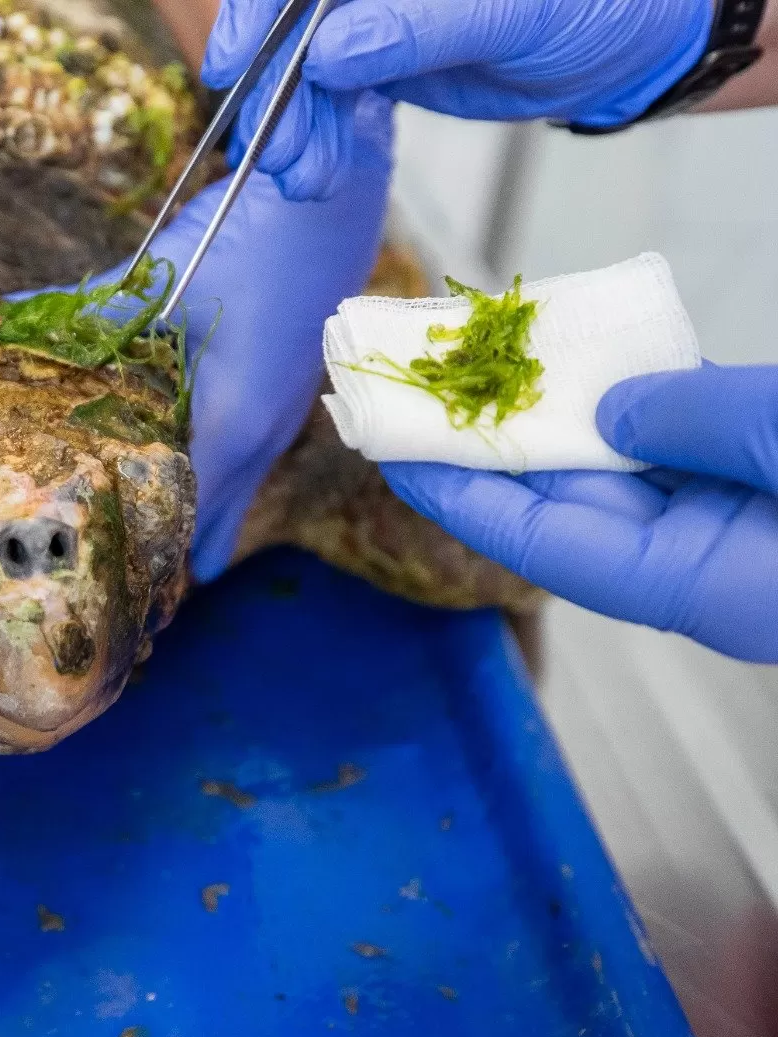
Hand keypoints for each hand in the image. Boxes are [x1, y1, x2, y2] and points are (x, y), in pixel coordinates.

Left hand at [94, 92, 393, 578]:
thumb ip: (86, 314)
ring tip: (170, 563)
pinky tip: (202, 483)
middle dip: (173, 550)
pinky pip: (252, 457)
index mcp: (231, 421)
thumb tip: (11, 324)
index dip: (145, 551)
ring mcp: (283, 413)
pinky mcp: (289, 388)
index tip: (109, 585)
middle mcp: (263, 432)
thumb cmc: (252, 234)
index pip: (182, 513)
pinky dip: (223, 478)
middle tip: (135, 592)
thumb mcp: (160, 281)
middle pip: (214, 517)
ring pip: (237, 488)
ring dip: (204, 517)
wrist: (337, 189)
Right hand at [201, 0, 710, 199]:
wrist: (632, 46)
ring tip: (304, 177)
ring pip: (303, 65)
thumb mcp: (511, 14)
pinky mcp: (383, 50)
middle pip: (290, 22)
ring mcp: (374, 10)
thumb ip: (419, 27)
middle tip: (278, 153)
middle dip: (276, 89)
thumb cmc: (595, 5)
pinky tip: (320, 170)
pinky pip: (330, 94)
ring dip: (295, 126)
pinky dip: (320, 136)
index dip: (254, 12)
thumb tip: (330, 54)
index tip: (232, 66)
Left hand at [383, 363, 777, 662]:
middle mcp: (702, 571)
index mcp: (699, 588)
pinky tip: (592, 355)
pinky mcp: (766, 494)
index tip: (389, 445)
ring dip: (557, 416)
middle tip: (427, 381)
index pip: (534, 543)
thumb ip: (697, 425)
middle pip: (563, 504)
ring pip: (618, 470)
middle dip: (489, 443)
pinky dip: (635, 404)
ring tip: (490, 357)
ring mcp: (735, 532)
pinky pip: (678, 450)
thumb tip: (607, 410)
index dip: (455, 492)